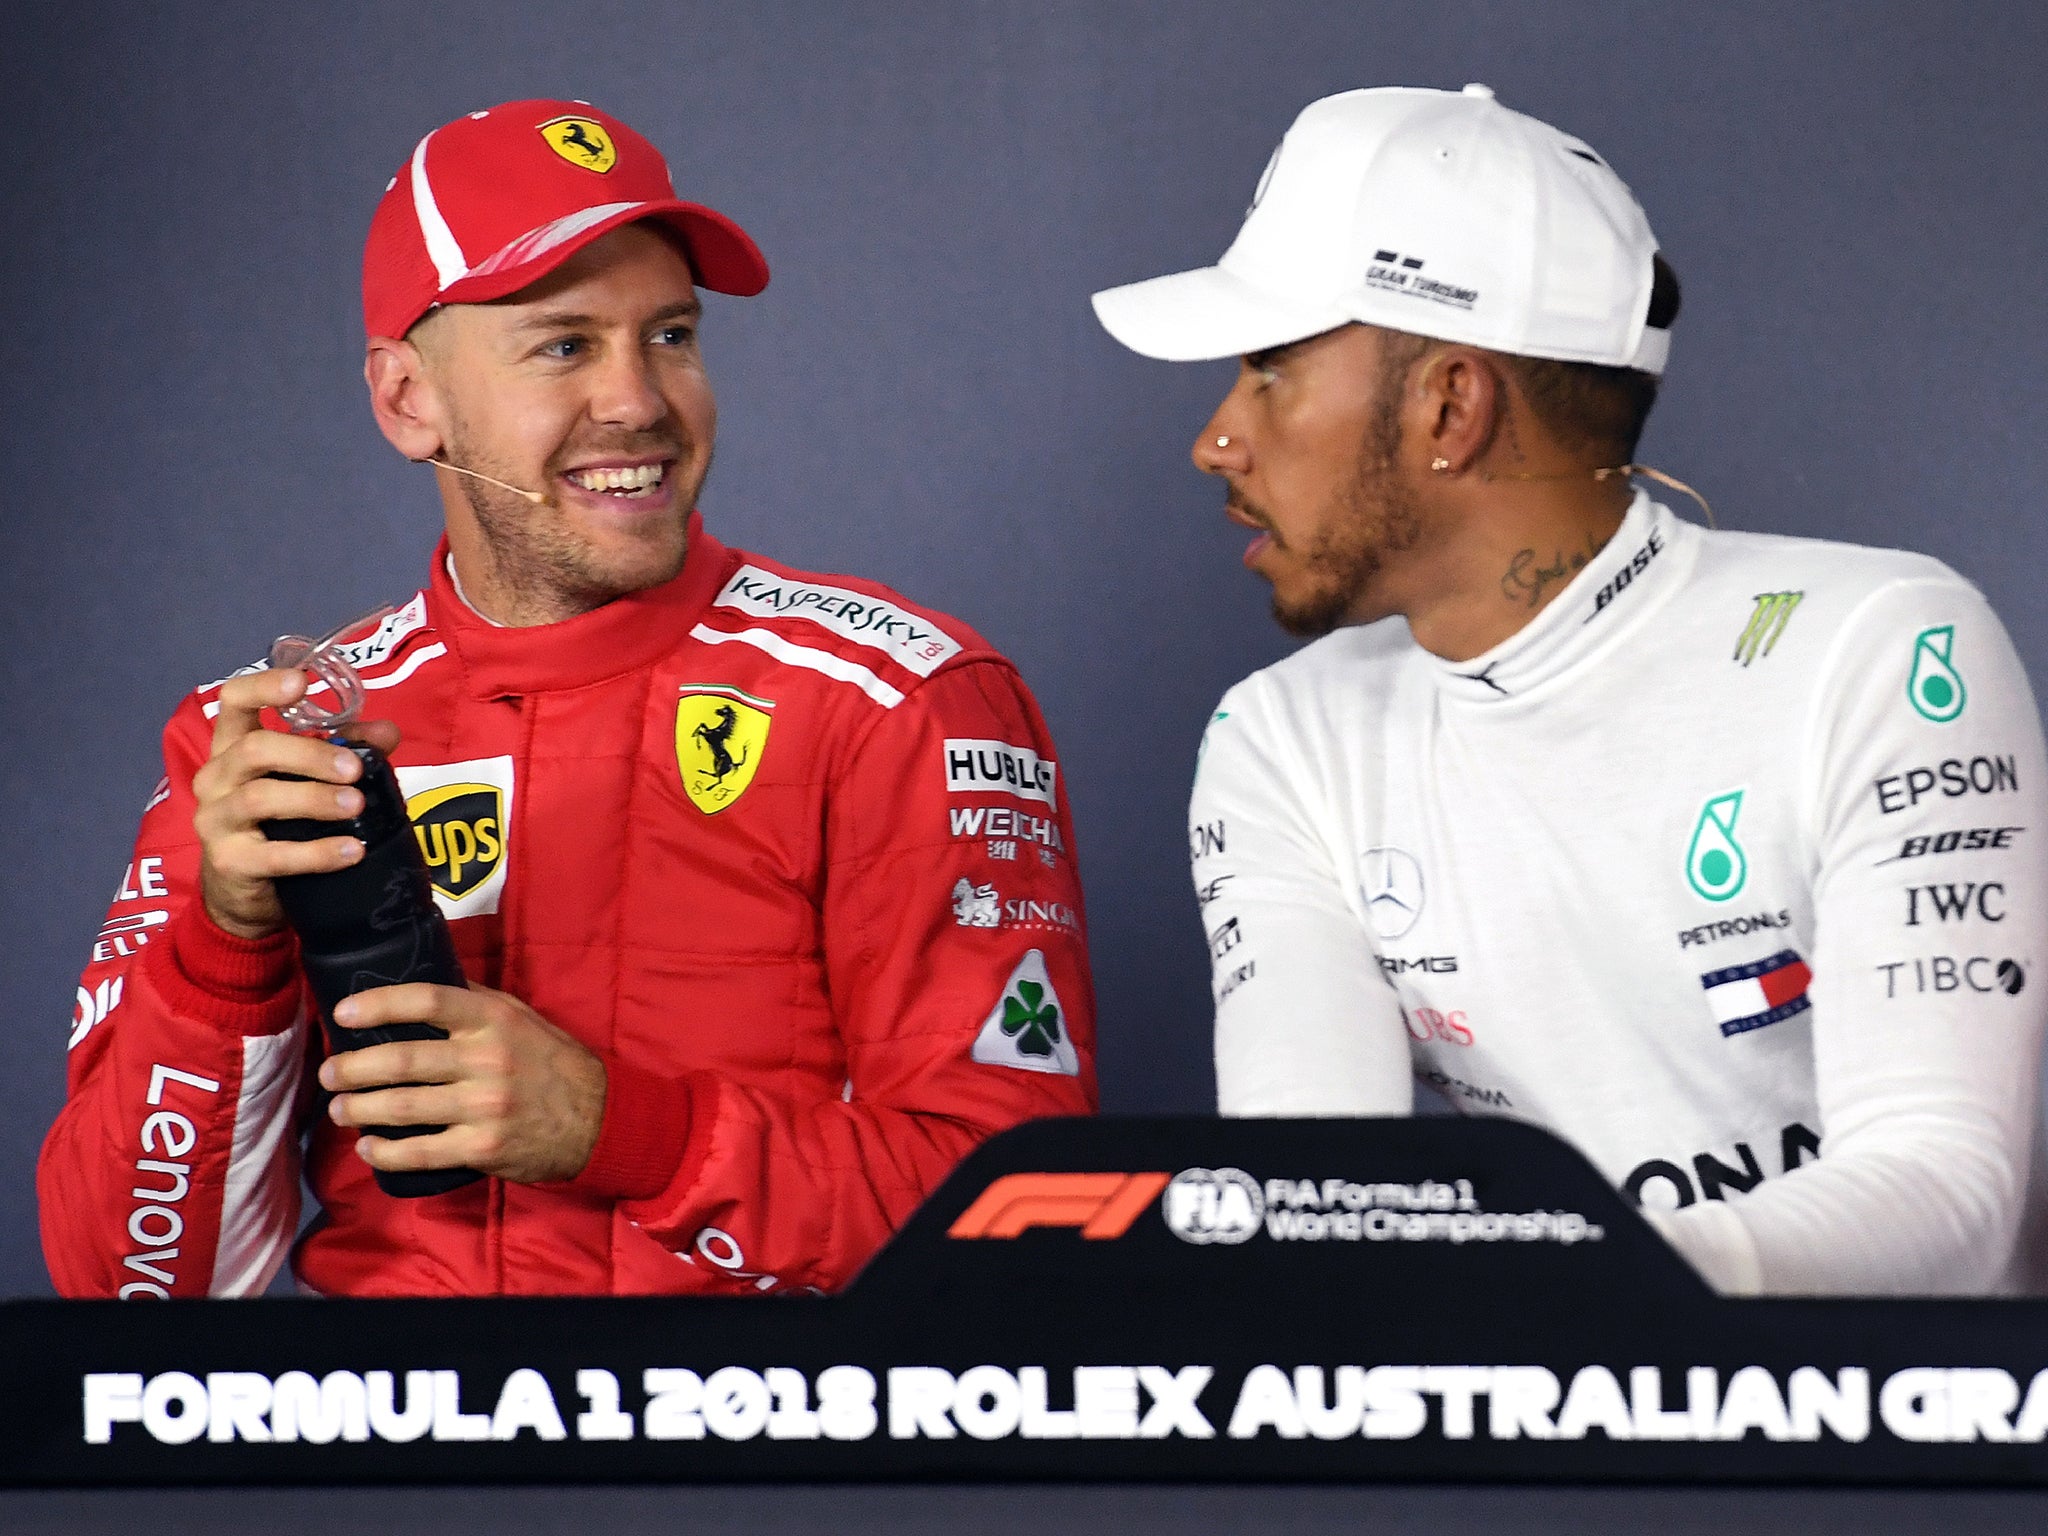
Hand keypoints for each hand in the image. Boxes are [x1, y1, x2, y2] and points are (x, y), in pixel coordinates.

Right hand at [190, 667, 401, 939]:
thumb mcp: (309, 778)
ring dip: (315, 799)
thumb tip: (388, 732)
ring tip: (357, 805)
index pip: (233, 701)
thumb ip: (346, 749)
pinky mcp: (229, 861)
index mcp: (233, 746)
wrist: (249, 892)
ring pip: (260, 799)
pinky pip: (273, 856)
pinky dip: (317, 853)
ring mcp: (216, 820)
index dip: (263, 687)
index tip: (302, 682)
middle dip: (310, 755)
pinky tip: (351, 850)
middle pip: (255, 750)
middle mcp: (216, 777)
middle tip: (354, 769)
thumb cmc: (280, 821)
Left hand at [317, 982, 607, 1184]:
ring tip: (339, 1108)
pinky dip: (385, 1152)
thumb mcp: (520, 1017)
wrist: (597, 1119)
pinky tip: (368, 1148)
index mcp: (493, 1020)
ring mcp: (483, 1107)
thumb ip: (474, 1000)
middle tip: (329, 1072)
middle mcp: (487, 1060)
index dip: (379, 1003)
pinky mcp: (482, 1148)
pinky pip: (420, 1152)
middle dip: (352, 1067)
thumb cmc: (551, 1062)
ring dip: (358, 1109)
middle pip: (402, 1058)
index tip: (343, 1013)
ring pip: (402, 1107)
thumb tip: (423, 975)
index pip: (427, 1000)